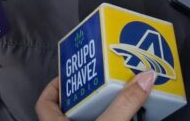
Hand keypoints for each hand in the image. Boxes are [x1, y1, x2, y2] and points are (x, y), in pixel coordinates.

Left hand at [35, 70, 155, 120]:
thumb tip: (145, 76)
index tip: (74, 74)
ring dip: (103, 113)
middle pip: (70, 110)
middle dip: (88, 97)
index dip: (56, 86)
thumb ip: (124, 104)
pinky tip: (129, 119)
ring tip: (121, 99)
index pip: (44, 102)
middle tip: (106, 83)